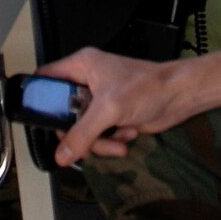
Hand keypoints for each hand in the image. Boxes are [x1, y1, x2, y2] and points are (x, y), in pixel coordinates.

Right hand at [40, 45, 220, 165]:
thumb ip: (82, 133)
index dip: (40, 99)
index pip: (47, 79)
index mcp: (82, 66)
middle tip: (89, 141)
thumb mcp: (110, 109)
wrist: (180, 97)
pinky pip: (98, 137)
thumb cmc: (149, 87)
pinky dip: (111, 141)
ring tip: (118, 139)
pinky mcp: (111, 117)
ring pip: (80, 130)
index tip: (41, 121)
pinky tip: (127, 134)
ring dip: (99, 142)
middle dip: (78, 133)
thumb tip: (62, 154)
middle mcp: (87, 82)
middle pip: (62, 114)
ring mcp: (99, 102)